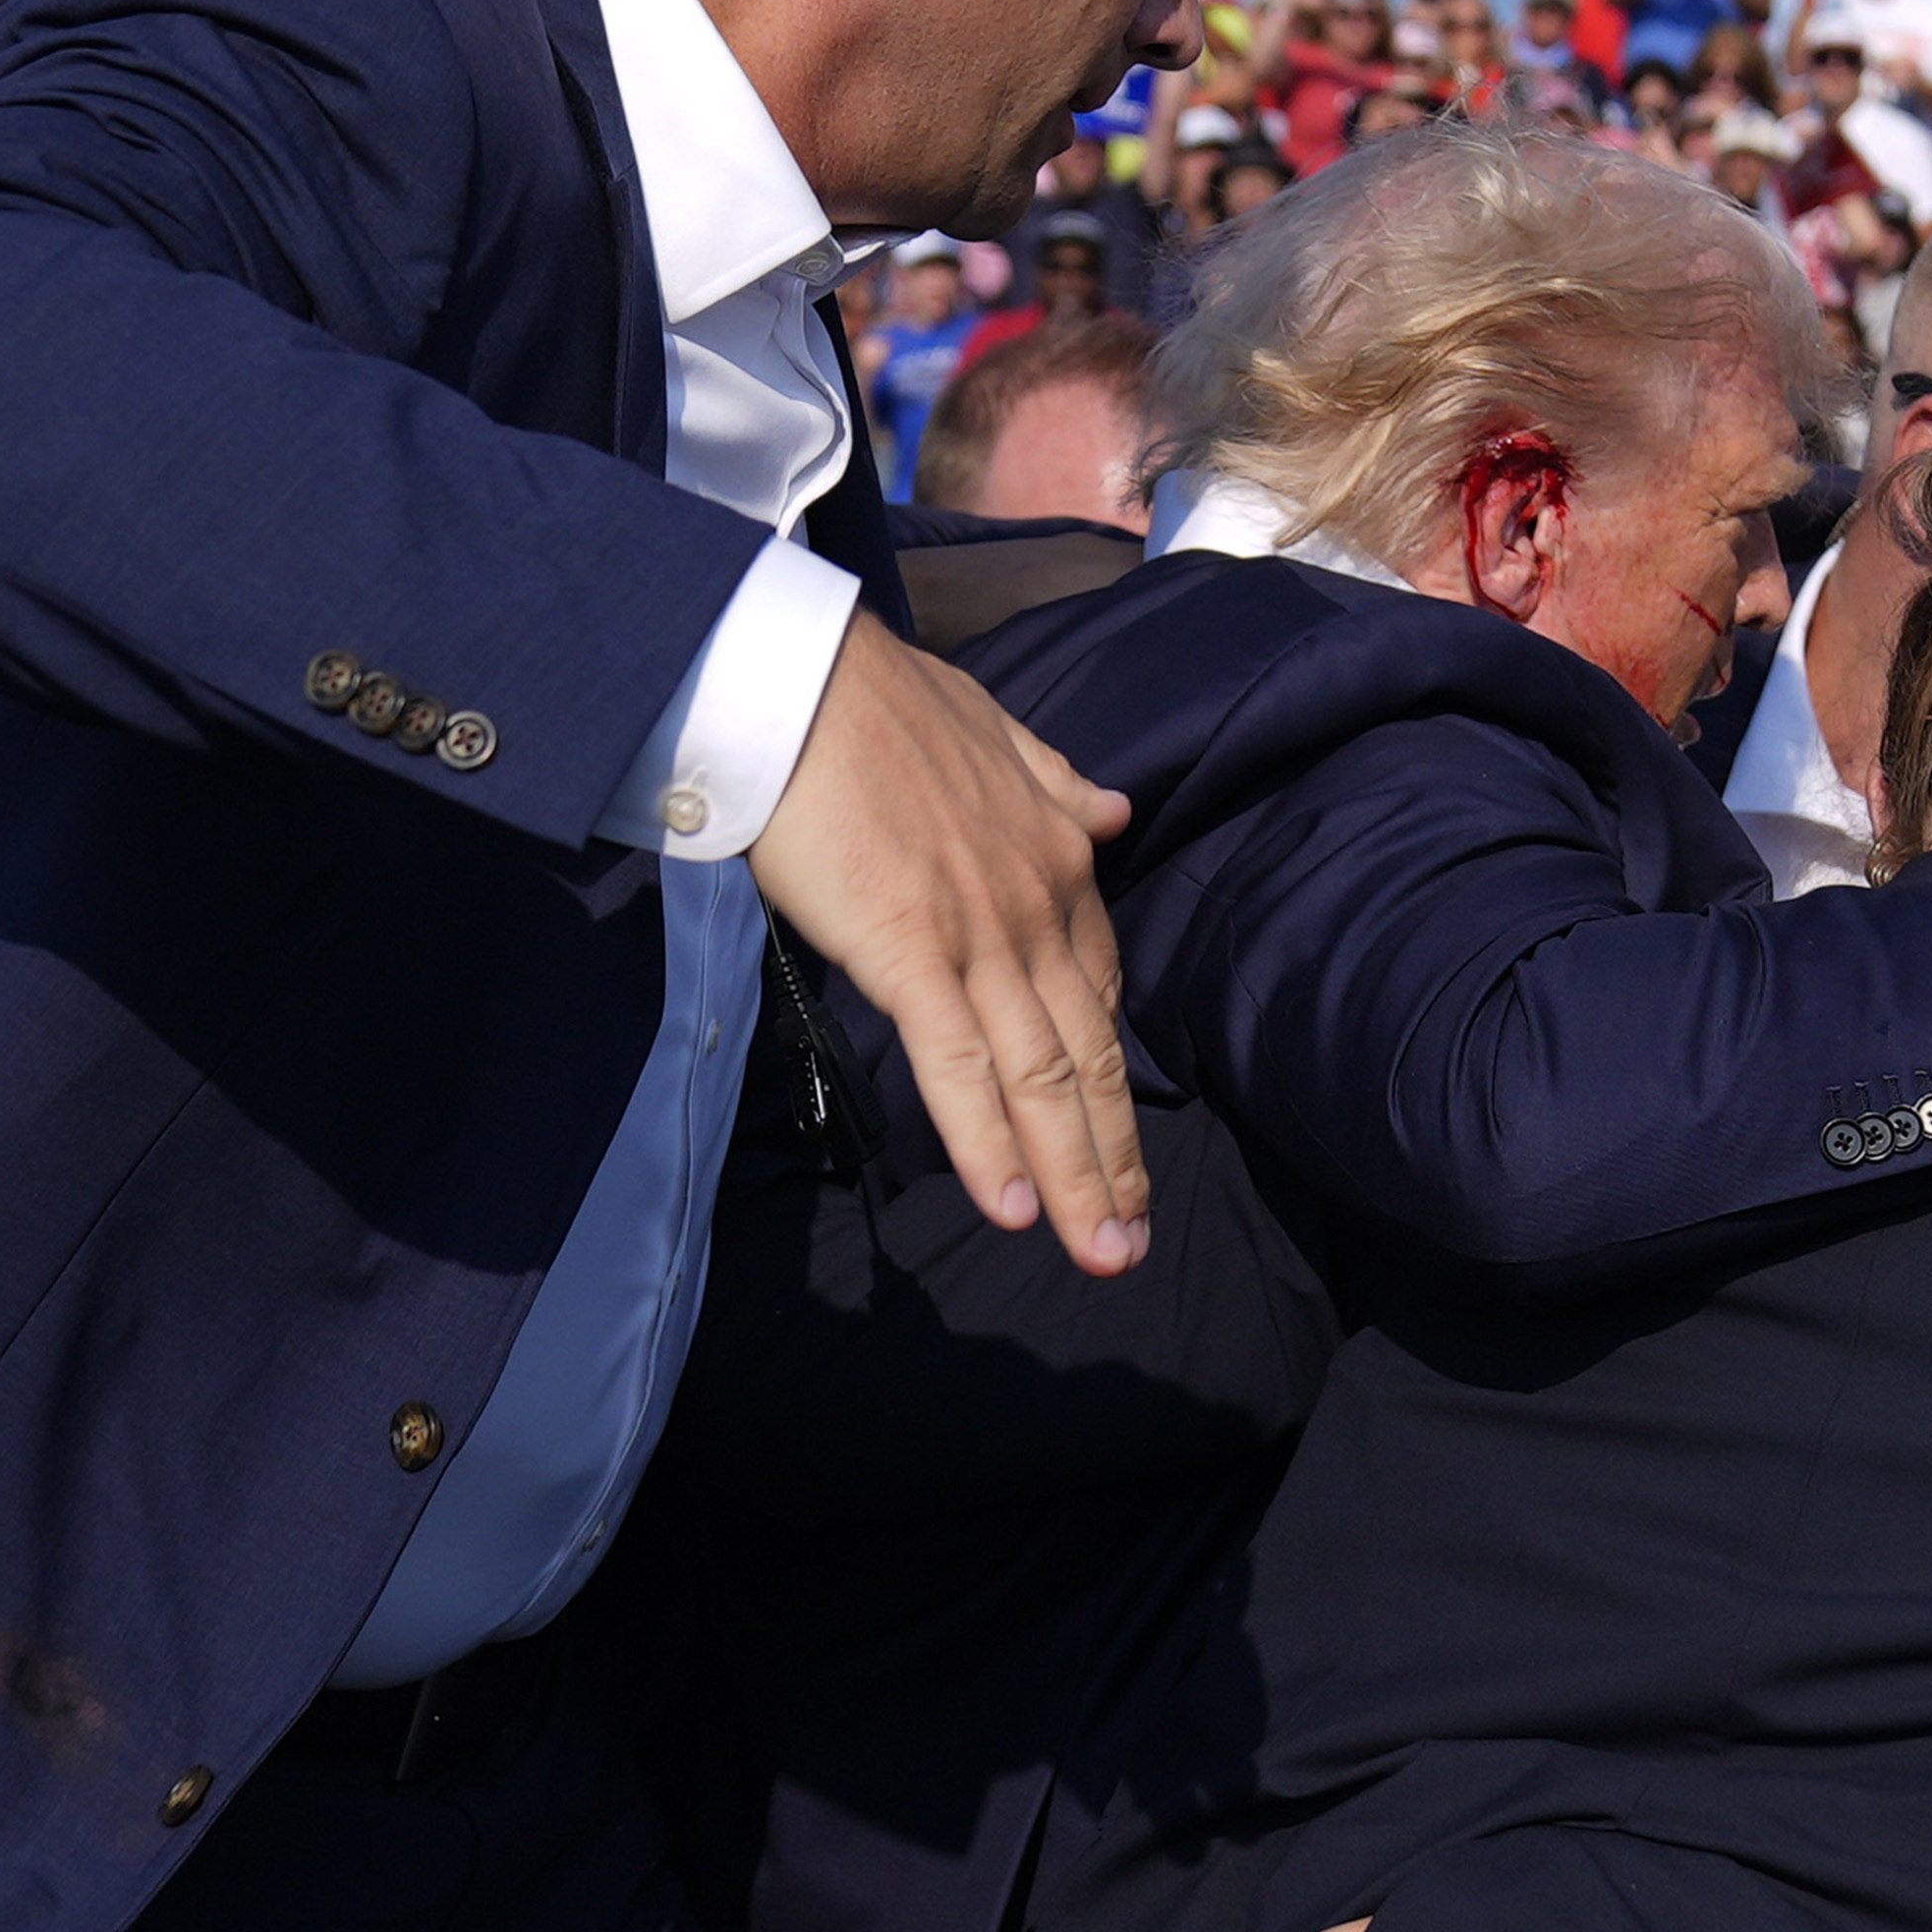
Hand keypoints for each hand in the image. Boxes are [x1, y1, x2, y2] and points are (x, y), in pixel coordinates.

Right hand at [748, 615, 1147, 1271]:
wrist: (803, 677)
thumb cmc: (878, 703)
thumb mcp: (997, 734)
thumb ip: (1057, 784)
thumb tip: (1113, 812)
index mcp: (1058, 858)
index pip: (1098, 993)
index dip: (1110, 1081)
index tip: (1119, 1150)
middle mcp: (1036, 905)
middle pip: (1085, 1054)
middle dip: (1110, 1158)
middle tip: (1129, 1244)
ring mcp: (979, 932)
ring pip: (1041, 1076)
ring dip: (1071, 1175)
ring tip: (1098, 1254)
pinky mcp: (910, 949)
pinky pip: (959, 1064)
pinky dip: (990, 1141)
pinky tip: (1012, 1207)